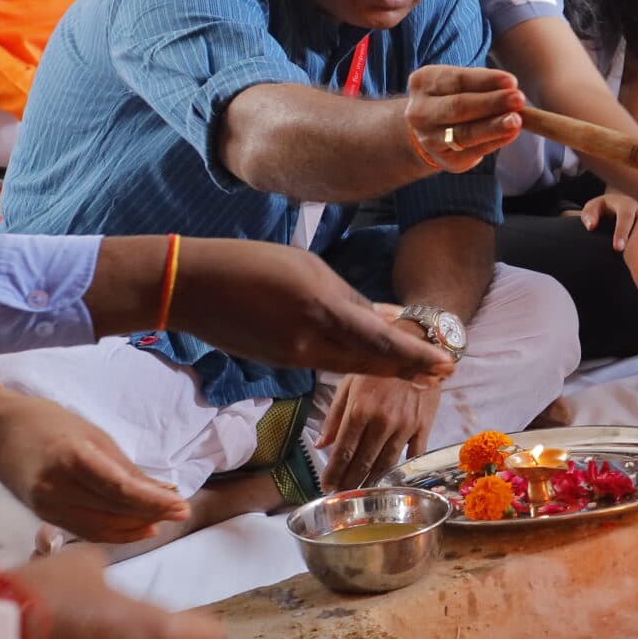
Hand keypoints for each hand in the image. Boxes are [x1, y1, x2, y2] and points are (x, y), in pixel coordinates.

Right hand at [0, 387, 188, 543]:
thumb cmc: (49, 424)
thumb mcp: (95, 436)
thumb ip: (127, 468)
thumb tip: (164, 492)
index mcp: (71, 458)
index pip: (120, 489)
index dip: (153, 502)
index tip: (181, 506)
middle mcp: (56, 488)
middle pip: (113, 511)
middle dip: (152, 514)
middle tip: (183, 513)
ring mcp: (46, 506)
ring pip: (101, 527)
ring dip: (136, 527)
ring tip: (164, 520)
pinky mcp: (43, 515)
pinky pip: (86, 530)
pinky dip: (114, 532)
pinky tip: (137, 528)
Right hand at [169, 239, 455, 382]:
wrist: (190, 287)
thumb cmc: (251, 264)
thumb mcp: (309, 269)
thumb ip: (348, 299)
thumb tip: (385, 317)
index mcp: (322, 311)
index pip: (380, 340)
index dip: (415, 355)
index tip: (446, 363)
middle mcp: (312, 342)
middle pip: (372, 362)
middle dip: (410, 370)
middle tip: (444, 374)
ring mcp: (294, 356)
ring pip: (351, 366)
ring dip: (385, 369)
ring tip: (418, 372)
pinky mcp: (281, 361)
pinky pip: (327, 364)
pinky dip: (353, 363)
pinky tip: (371, 361)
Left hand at [317, 370, 442, 492]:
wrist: (419, 349)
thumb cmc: (378, 365)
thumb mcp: (350, 384)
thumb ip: (335, 416)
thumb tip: (321, 444)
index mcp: (360, 410)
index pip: (343, 451)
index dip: (333, 473)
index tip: (326, 487)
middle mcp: (382, 421)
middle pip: (363, 462)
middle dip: (350, 483)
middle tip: (342, 496)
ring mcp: (405, 426)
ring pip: (386, 463)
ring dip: (372, 481)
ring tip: (362, 493)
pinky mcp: (424, 426)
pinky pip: (413, 455)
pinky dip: (402, 470)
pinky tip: (392, 480)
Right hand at [404, 65, 525, 173]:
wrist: (429, 130)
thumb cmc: (451, 97)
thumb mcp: (459, 83)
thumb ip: (481, 83)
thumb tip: (510, 86)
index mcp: (423, 83)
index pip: (457, 80)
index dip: (485, 81)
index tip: (511, 81)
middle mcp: (420, 111)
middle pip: (458, 107)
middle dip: (491, 103)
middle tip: (518, 99)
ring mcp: (430, 138)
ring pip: (465, 133)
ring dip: (494, 126)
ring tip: (516, 120)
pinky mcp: (446, 160)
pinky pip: (474, 151)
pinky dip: (495, 141)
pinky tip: (510, 134)